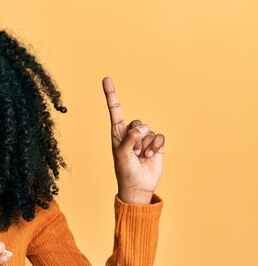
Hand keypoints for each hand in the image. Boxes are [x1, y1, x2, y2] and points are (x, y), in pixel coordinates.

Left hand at [102, 77, 164, 203]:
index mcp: (117, 133)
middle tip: (133, 153)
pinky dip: (155, 146)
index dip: (111, 95)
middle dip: (137, 138)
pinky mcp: (156, 144)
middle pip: (138, 122)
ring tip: (140, 157)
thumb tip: (144, 127)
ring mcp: (144, 138)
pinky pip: (159, 136)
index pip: (115, 111)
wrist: (138, 186)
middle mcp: (131, 133)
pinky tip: (150, 156)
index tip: (106, 79)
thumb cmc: (125, 171)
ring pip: (149, 131)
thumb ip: (130, 138)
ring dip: (145, 145)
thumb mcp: (122, 154)